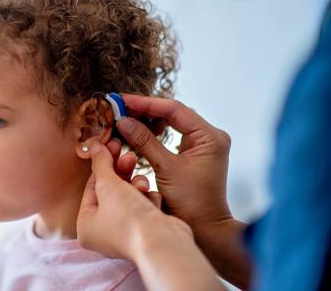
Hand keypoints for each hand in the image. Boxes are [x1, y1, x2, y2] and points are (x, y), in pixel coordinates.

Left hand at [76, 142, 189, 260]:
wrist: (162, 243)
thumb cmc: (128, 218)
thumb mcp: (108, 185)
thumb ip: (100, 163)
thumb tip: (93, 145)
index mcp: (86, 226)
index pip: (92, 187)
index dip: (102, 163)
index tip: (111, 145)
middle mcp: (103, 232)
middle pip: (111, 191)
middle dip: (122, 172)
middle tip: (129, 154)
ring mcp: (126, 232)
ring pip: (129, 196)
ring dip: (137, 185)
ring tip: (142, 184)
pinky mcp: (146, 231)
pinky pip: (144, 207)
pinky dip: (149, 201)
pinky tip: (153, 202)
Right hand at [117, 94, 250, 288]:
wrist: (206, 229)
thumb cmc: (191, 203)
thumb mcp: (165, 168)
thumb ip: (145, 142)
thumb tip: (123, 121)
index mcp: (209, 136)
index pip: (175, 109)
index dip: (146, 104)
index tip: (124, 101)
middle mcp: (209, 136)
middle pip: (173, 113)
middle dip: (146, 111)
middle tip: (121, 108)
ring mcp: (202, 145)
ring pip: (172, 123)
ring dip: (148, 121)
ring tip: (126, 118)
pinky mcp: (194, 154)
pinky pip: (172, 136)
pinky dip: (154, 134)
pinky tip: (138, 133)